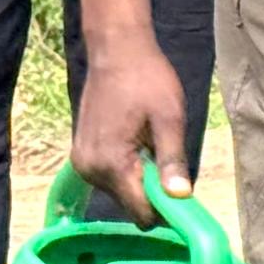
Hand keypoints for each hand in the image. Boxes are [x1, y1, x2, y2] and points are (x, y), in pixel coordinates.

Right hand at [71, 34, 190, 225]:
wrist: (117, 50)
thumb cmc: (147, 79)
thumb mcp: (169, 118)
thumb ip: (172, 160)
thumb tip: (181, 196)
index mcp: (112, 164)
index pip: (141, 213)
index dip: (166, 209)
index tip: (182, 193)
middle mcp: (90, 169)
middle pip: (130, 204)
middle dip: (151, 189)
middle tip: (163, 153)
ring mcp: (82, 162)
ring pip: (120, 192)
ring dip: (138, 177)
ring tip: (148, 141)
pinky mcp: (81, 155)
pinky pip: (110, 177)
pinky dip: (126, 168)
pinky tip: (134, 140)